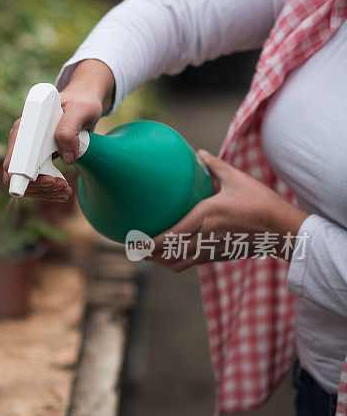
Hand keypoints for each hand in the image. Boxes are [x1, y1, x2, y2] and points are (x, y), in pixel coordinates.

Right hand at [3, 59, 114, 201]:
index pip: (13, 163)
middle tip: (64, 187)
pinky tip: (64, 190)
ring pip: (25, 184)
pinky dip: (48, 191)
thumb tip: (66, 158)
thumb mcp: (81, 109)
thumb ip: (70, 129)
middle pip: (17, 178)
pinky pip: (35, 183)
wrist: (85, 102)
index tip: (52, 179)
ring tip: (66, 190)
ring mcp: (28, 151)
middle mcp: (21, 141)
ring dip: (45, 192)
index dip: (29, 178)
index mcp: (25, 128)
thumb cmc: (82, 102)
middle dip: (40, 188)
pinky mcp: (37, 159)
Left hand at [149, 150, 309, 271]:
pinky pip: (190, 263)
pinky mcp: (218, 256)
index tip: (133, 241)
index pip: (170, 235)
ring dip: (161, 260)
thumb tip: (199, 152)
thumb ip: (215, 166)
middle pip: (168, 253)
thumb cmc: (260, 201)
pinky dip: (176, 261)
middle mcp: (205, 236)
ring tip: (147, 253)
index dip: (149, 242)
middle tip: (132, 248)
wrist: (283, 229)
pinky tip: (169, 254)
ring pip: (178, 263)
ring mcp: (211, 249)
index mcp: (206, 216)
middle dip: (148, 253)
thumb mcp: (237, 179)